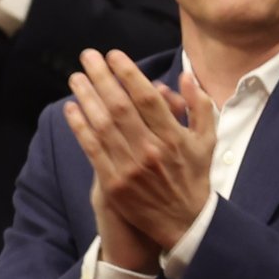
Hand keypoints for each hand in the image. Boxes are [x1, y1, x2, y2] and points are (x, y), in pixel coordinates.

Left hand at [65, 47, 211, 272]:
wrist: (184, 223)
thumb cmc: (194, 177)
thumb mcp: (207, 140)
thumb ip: (199, 106)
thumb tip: (186, 76)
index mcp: (172, 136)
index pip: (146, 97)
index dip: (128, 73)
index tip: (114, 55)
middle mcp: (150, 150)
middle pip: (119, 106)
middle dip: (101, 77)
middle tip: (88, 56)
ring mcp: (129, 168)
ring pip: (102, 125)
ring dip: (86, 97)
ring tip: (75, 77)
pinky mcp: (113, 184)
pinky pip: (92, 150)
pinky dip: (80, 127)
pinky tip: (71, 109)